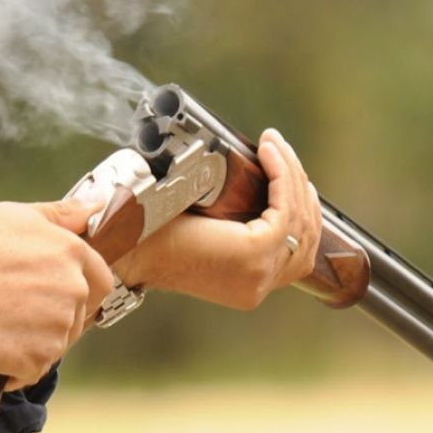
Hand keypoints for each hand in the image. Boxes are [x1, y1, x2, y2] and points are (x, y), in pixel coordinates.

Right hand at [0, 197, 113, 390]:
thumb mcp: (17, 215)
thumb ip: (62, 214)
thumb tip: (96, 205)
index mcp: (73, 254)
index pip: (101, 279)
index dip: (81, 288)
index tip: (54, 292)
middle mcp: (73, 291)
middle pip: (78, 313)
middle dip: (54, 315)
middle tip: (16, 309)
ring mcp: (58, 329)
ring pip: (56, 342)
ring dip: (34, 339)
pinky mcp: (36, 360)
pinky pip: (33, 369)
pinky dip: (15, 366)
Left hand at [114, 128, 321, 308]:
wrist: (126, 244)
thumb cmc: (150, 232)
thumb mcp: (203, 229)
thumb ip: (230, 219)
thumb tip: (249, 178)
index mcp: (248, 284)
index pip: (296, 248)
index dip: (297, 206)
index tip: (283, 168)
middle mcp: (260, 285)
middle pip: (306, 235)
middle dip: (300, 188)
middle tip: (280, 151)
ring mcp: (261, 273)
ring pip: (301, 221)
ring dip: (294, 177)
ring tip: (276, 147)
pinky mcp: (255, 253)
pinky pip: (285, 210)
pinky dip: (283, 177)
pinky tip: (270, 154)